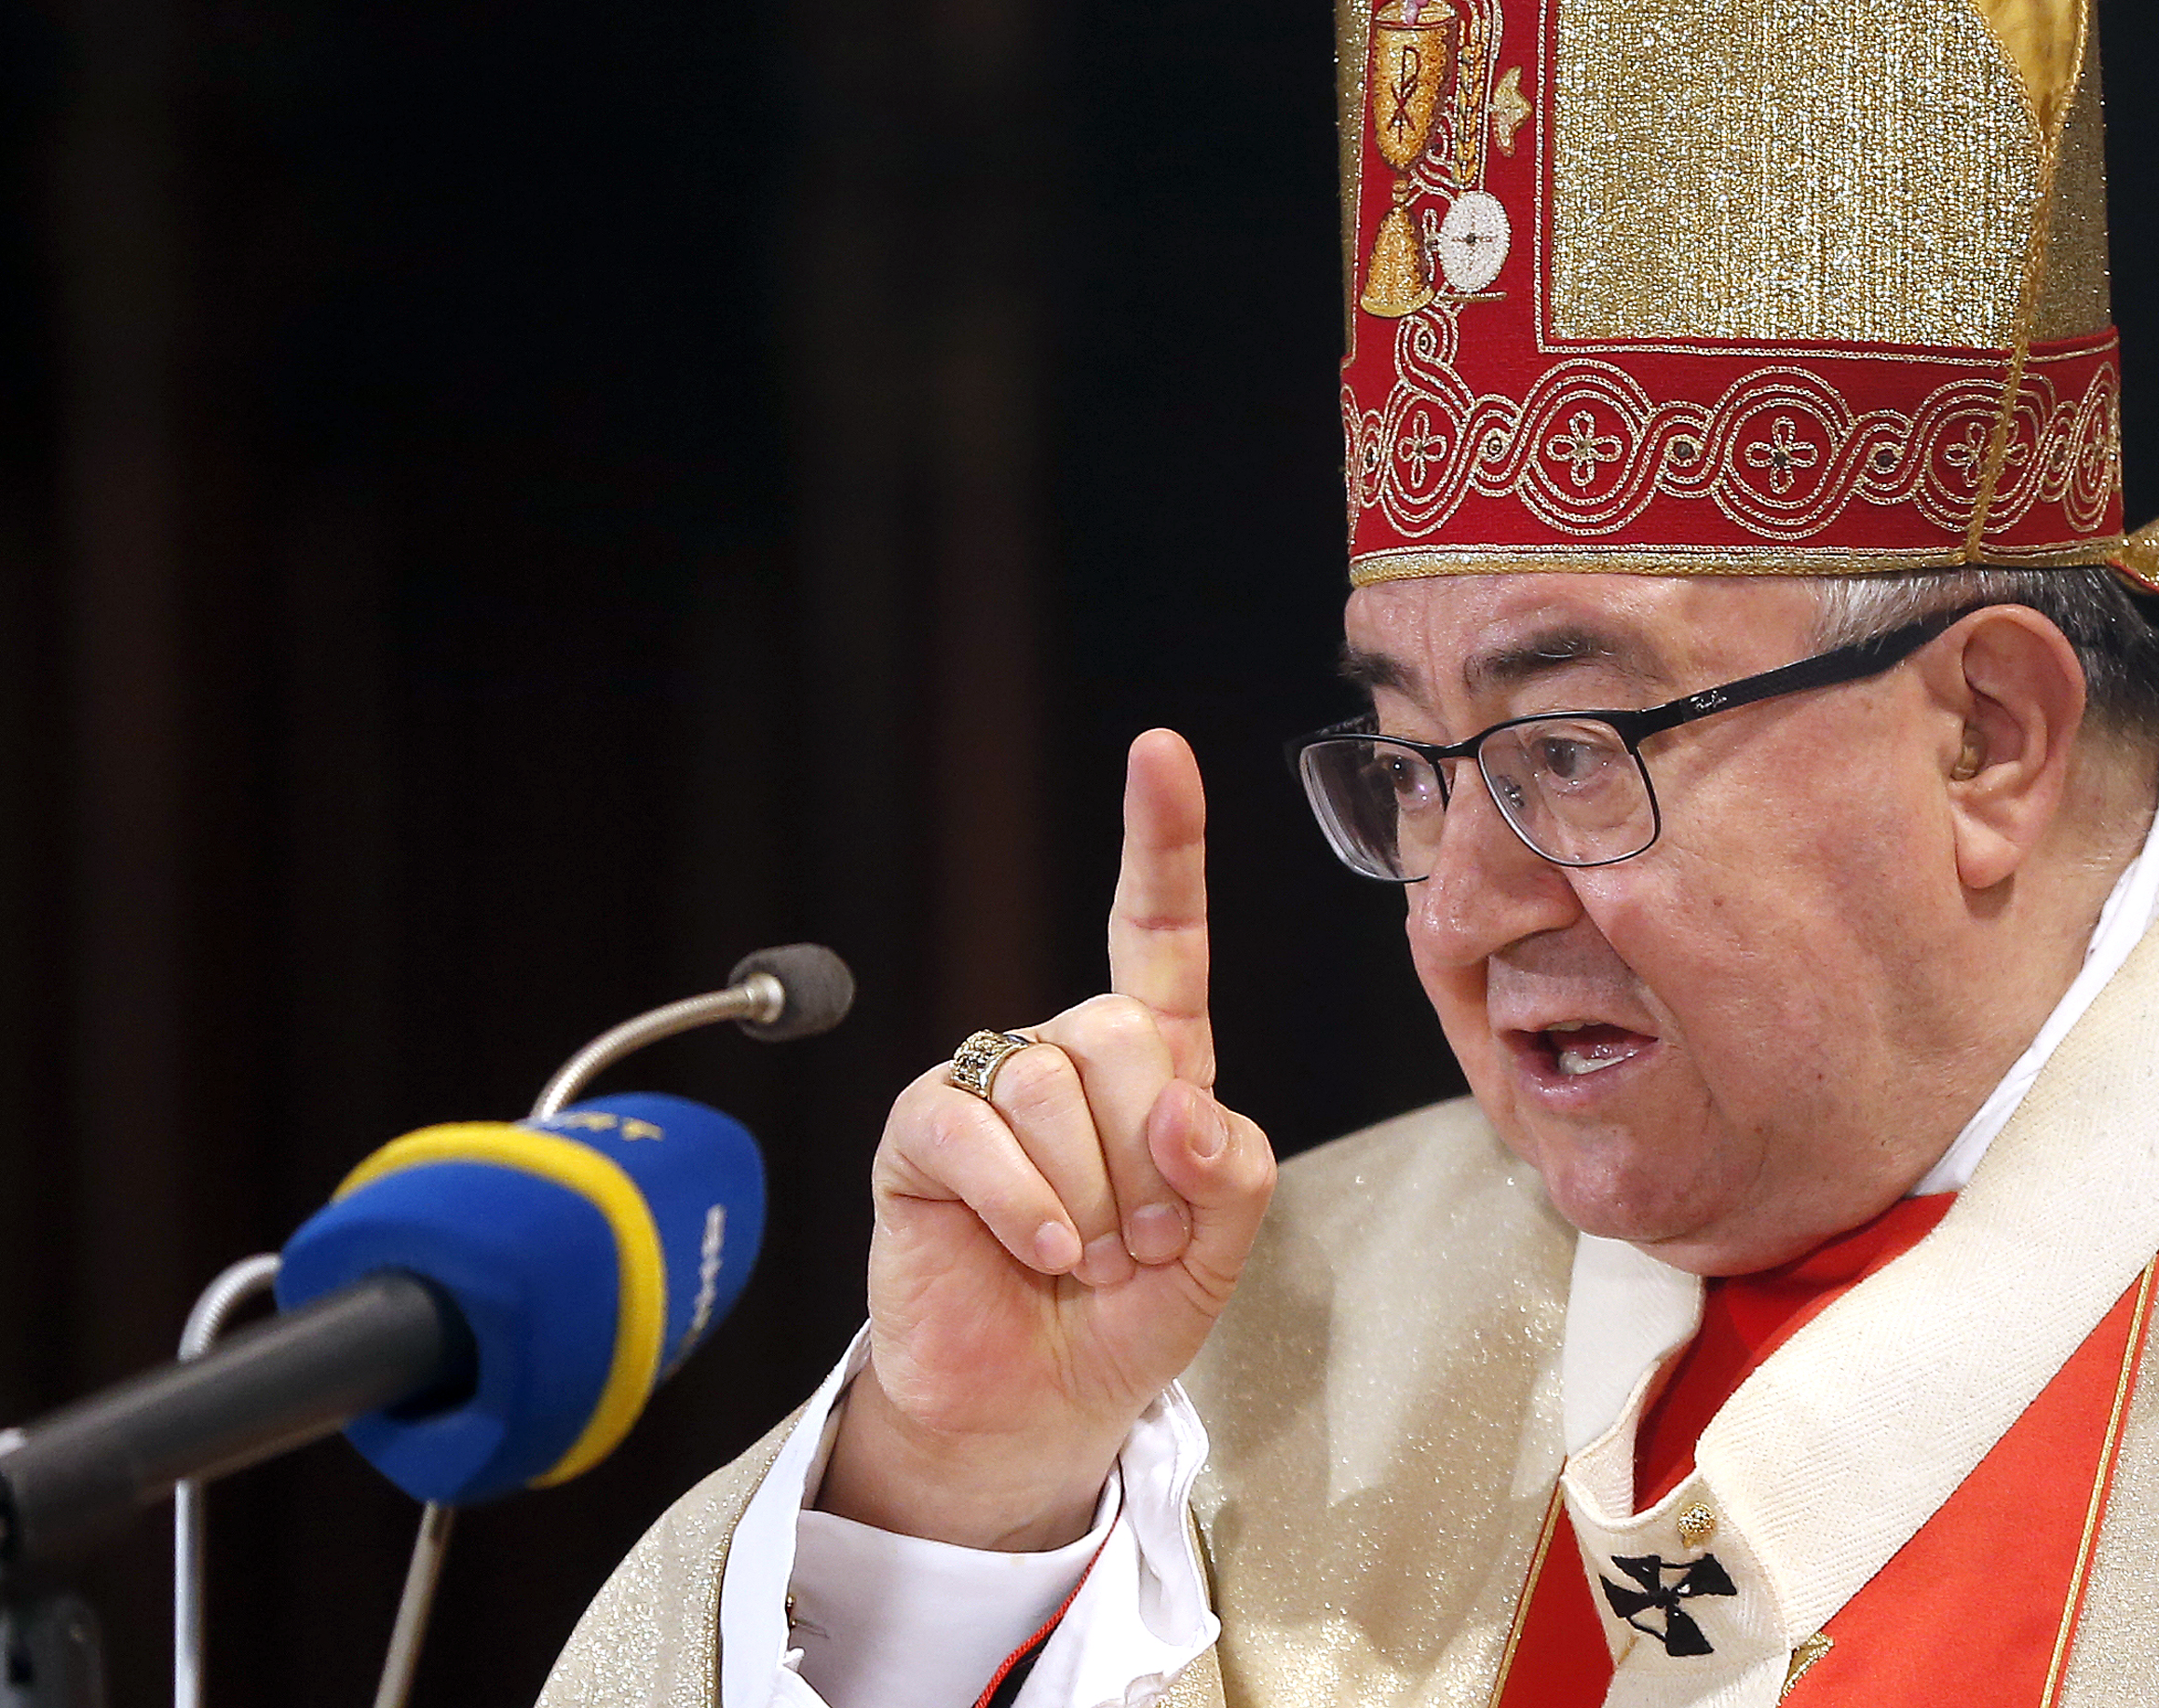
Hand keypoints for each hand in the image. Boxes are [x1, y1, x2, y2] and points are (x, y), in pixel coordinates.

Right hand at [819, 728, 1277, 1548]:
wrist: (1039, 1406)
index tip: (1159, 752)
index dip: (1162, 840)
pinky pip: (975, 1130)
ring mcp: (992, 1089)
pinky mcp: (923, 1136)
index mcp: (1158, 1059)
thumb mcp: (1222, 1247)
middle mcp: (1071, 1055)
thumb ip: (1235, 1169)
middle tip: (1146, 1240)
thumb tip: (1187, 1114)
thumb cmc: (1131, 1312)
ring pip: (1053, 1084)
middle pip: (1122, 1031)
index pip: (1161, 931)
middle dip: (1152, 1156)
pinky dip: (1025, 1203)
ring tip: (1089, 1255)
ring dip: (1094, 1198)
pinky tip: (1043, 1251)